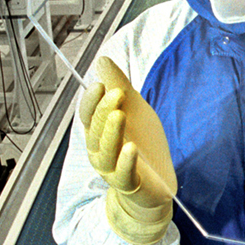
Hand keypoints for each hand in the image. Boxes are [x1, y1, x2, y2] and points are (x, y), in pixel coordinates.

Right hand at [80, 56, 175, 244]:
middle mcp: (100, 152)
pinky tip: (131, 149)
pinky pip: (123, 174)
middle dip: (104, 111)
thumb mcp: (134, 110)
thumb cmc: (142, 145)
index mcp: (99, 133)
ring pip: (106, 151)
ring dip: (111, 132)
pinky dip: (126, 161)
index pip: (88, 115)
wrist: (156, 185)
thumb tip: (102, 60)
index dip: (91, 101)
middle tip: (117, 93)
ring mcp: (112, 170)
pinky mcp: (130, 184)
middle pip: (95, 131)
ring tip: (120, 115)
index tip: (99, 84)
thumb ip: (119, 85)